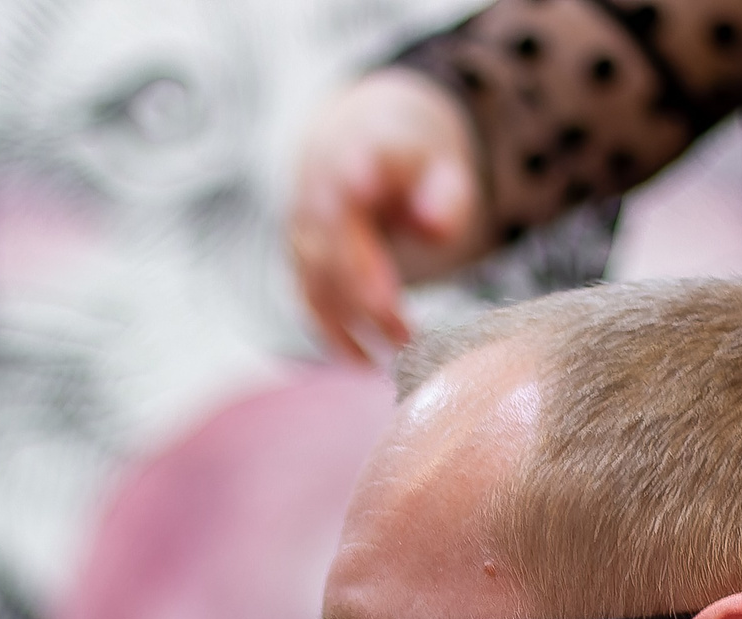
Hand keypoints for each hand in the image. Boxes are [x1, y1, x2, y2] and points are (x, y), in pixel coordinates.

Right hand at [288, 68, 489, 363]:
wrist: (352, 135)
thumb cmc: (408, 156)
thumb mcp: (439, 160)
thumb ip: (443, 193)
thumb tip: (436, 229)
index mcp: (351, 157)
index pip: (350, 192)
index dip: (361, 244)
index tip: (382, 282)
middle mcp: (314, 194)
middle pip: (331, 253)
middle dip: (365, 299)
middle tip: (405, 338)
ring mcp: (300, 229)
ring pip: (316, 284)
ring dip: (352, 326)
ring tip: (396, 358)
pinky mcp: (298, 260)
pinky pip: (308, 301)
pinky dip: (332, 335)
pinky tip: (364, 362)